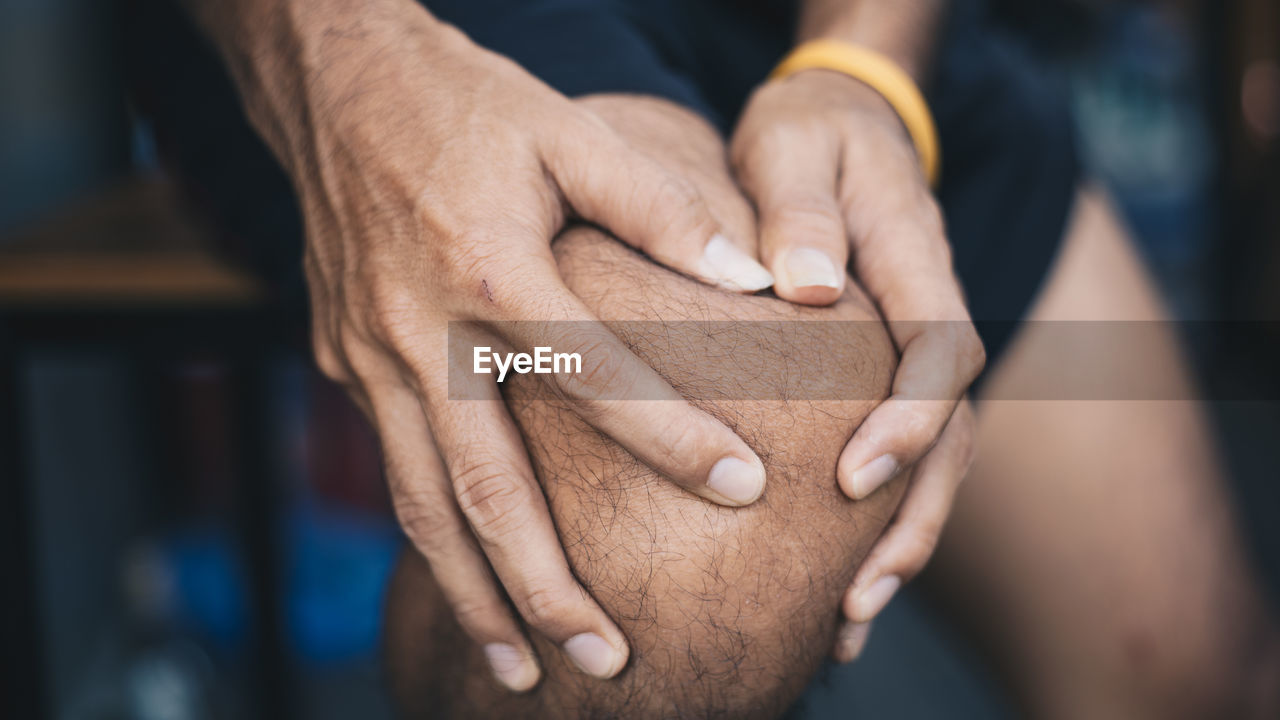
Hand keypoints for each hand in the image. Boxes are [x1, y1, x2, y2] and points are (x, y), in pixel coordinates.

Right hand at [219, 2, 776, 689]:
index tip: (743, 490)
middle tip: (604, 661)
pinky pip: (396, 468)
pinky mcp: (342, 364)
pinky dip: (435, 536)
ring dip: (472, 596)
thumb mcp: (571, 133)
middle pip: (482, 487)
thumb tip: (759, 278)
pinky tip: (472, 578)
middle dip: (542, 588)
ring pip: (420, 504)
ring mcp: (368, 356)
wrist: (335, 87)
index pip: (593, 375)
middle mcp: (418, 328)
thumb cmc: (466, 106)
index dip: (671, 437)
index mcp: (487, 265)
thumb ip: (663, 208)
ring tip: (520, 671)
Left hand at [730, 69, 984, 656]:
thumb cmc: (808, 136)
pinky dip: (881, 515)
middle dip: (914, 516)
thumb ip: (799, 211)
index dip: (911, 419)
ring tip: (851, 614)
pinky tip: (838, 574)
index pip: (942, 350)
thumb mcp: (793, 148)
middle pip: (955, 429)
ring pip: (939, 454)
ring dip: (903, 536)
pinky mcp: (891, 371)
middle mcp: (931, 313)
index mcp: (916, 259)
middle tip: (857, 592)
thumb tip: (801, 293)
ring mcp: (916, 347)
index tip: (854, 476)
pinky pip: (905, 448)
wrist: (842, 122)